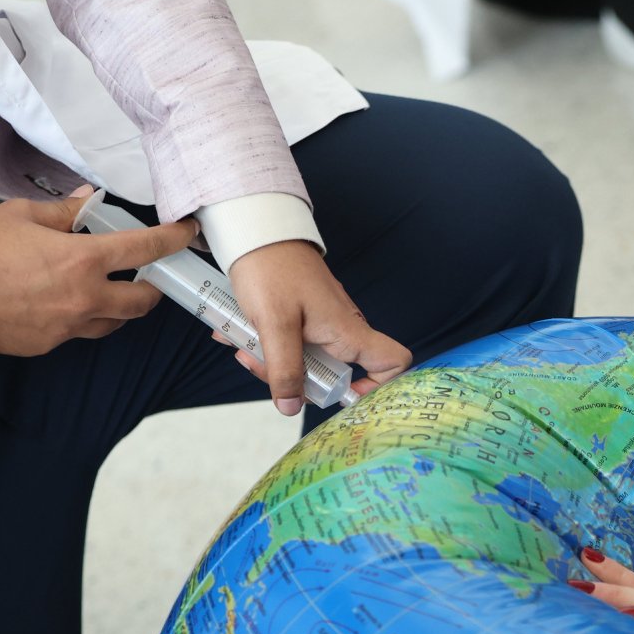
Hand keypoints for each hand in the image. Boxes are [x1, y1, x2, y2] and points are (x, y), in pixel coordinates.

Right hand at [0, 187, 196, 355]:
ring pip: (117, 322)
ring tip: (108, 290)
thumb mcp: (21, 216)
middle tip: (147, 275)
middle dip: (153, 287)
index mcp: (83, 260)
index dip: (173, 239)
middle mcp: (87, 298)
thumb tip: (90, 200)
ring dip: (122, 307)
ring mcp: (72, 325)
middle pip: (144, 300)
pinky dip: (86, 318)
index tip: (187, 234)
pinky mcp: (55, 343)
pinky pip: (84, 332)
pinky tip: (69, 304)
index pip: (145, 249)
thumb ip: (64, 211)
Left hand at [227, 240, 412, 415]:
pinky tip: (241, 335)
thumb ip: (284, 370)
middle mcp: (342, 329)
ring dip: (275, 364)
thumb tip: (291, 407)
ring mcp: (323, 322)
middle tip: (266, 369)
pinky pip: (293, 343)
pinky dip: (269, 346)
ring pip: (309, 360)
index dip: (377, 388)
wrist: (252, 227)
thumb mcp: (274, 324)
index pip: (392, 363)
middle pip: (337, 373)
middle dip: (299, 381)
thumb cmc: (270, 267)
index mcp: (347, 330)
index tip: (342, 394)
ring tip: (244, 347)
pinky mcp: (303, 315)